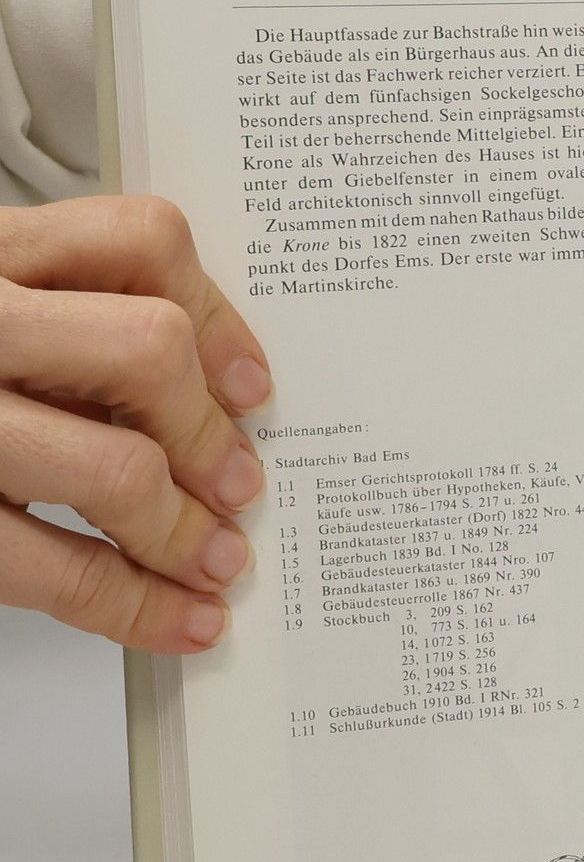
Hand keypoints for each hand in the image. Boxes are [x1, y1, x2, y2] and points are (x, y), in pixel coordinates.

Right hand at [0, 197, 271, 652]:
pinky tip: (173, 619)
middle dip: (206, 435)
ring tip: (209, 559)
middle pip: (145, 350)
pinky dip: (134, 606)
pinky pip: (54, 568)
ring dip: (182, 531)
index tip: (250, 387)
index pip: (138, 242)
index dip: (217, 321)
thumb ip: (68, 324)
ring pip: (112, 466)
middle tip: (234, 485)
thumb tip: (215, 397)